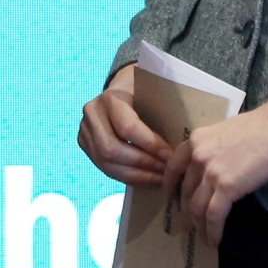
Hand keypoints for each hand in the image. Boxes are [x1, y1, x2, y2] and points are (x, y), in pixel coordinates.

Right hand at [78, 64, 171, 185]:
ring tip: (159, 179)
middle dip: (143, 164)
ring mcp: (84, 130)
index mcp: (110, 97)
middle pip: (113, 149)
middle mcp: (92, 113)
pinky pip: (105, 168)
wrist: (121, 88)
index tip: (171, 156)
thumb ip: (162, 113)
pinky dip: (128, 177)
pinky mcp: (84, 145)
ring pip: (107, 163)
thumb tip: (182, 144)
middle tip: (166, 172)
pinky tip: (147, 179)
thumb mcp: (152, 94)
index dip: (150, 146)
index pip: (128, 128)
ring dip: (136, 175)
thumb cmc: (143, 91)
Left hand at [162, 84, 267, 245]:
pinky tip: (214, 240)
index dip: (170, 186)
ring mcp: (210, 172)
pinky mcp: (227, 187)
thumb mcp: (224, 131)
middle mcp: (197, 156)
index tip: (172, 198)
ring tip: (202, 237)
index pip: (173, 167)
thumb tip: (213, 163)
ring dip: (198, 226)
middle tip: (188, 224)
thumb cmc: (260, 126)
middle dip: (185, 211)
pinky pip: (213, 216)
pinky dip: (212, 231)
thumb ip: (212, 147)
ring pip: (196, 207)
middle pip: (185, 191)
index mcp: (196, 140)